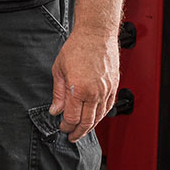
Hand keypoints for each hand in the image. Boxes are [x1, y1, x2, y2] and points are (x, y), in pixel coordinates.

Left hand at [48, 26, 118, 141]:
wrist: (96, 33)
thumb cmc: (77, 47)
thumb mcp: (59, 69)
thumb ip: (58, 93)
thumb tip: (55, 110)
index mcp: (78, 89)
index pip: (71, 118)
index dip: (66, 126)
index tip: (62, 128)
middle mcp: (94, 92)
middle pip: (86, 122)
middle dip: (78, 132)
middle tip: (72, 136)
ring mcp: (106, 90)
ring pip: (99, 117)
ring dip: (90, 126)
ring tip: (82, 130)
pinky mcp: (114, 86)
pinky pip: (108, 107)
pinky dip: (101, 115)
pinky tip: (94, 117)